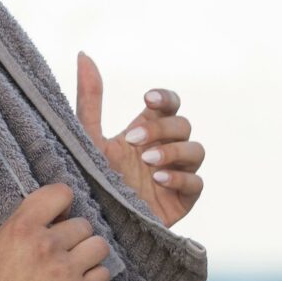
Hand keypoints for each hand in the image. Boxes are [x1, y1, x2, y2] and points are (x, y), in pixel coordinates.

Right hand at [0, 183, 110, 280]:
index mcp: (20, 229)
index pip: (60, 193)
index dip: (63, 202)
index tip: (58, 215)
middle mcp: (47, 244)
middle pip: (83, 224)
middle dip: (74, 235)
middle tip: (63, 250)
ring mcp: (65, 269)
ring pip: (100, 246)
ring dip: (90, 254)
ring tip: (78, 265)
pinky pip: (104, 274)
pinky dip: (96, 277)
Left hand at [77, 51, 204, 225]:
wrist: (93, 225)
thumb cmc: (88, 181)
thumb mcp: (86, 138)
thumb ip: (90, 99)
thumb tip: (84, 55)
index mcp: (144, 131)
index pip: (168, 105)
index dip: (165, 98)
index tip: (147, 100)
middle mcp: (164, 150)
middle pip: (183, 125)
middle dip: (162, 128)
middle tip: (135, 140)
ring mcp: (176, 176)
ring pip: (197, 150)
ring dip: (174, 150)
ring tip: (148, 161)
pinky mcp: (183, 201)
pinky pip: (197, 183)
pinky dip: (181, 178)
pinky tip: (159, 180)